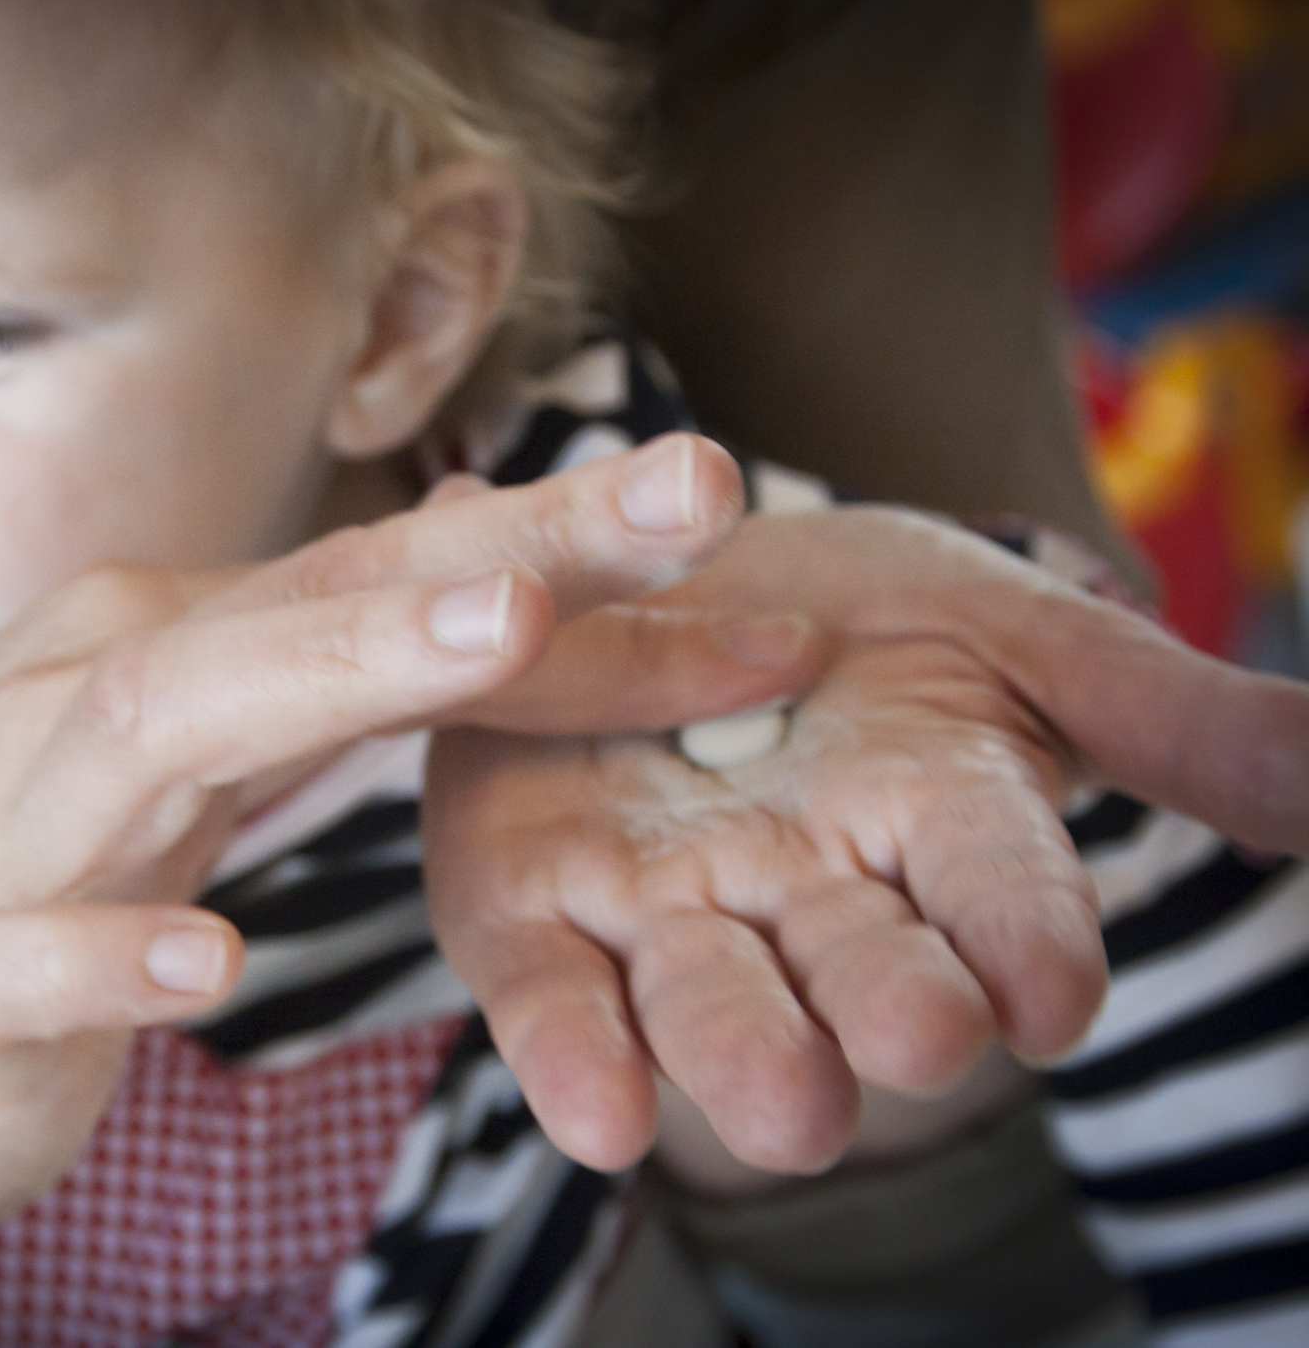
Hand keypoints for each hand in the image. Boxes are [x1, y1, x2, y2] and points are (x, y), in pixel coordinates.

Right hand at [0, 435, 820, 1308]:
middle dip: (511, 547)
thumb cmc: (11, 878)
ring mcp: (16, 826)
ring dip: (331, 669)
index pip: (398, 590)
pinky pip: (24, 957)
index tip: (754, 552)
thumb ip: (329, 697)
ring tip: (493, 634)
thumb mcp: (197, 774)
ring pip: (171, 719)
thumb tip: (522, 620)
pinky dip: (106, 950)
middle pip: (319, 603)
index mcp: (180, 649)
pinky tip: (201, 962)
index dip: (582, 574)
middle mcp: (101, 696)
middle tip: (695, 487)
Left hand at [423, 506, 1308, 1174]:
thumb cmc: (854, 608)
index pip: (1003, 893)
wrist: (658, 571)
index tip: (1053, 992)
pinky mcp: (525, 899)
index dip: (1026, 936)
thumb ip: (1156, 711)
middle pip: (858, 967)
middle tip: (915, 1040)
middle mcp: (804, 893)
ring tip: (783, 1106)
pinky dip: (569, 1043)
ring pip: (703, 992)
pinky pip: (546, 983)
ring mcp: (661, 904)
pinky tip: (597, 1110)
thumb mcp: (1006, 632)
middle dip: (886, 1004)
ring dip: (736, 1047)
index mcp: (933, 824)